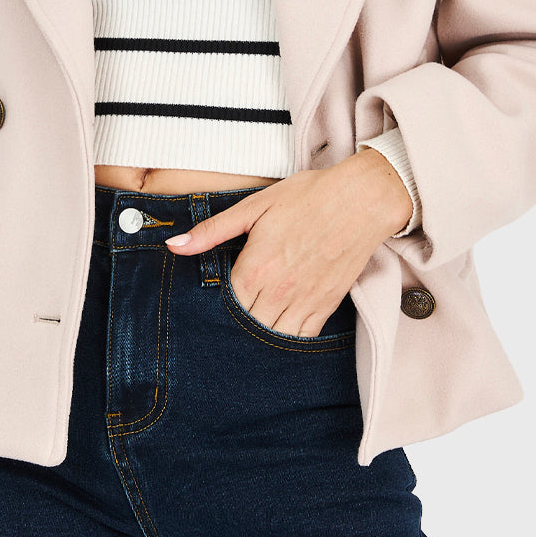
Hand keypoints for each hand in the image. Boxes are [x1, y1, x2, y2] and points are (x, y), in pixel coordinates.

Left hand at [165, 149, 412, 336]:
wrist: (362, 199)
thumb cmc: (308, 197)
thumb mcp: (254, 206)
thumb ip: (212, 230)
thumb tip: (174, 246)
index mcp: (256, 267)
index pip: (224, 306)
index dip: (212, 308)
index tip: (206, 305)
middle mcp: (279, 291)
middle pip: (245, 327)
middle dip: (233, 326)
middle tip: (224, 320)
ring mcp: (305, 301)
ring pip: (272, 337)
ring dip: (258, 337)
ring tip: (248, 328)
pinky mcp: (327, 305)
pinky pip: (302, 337)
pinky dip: (287, 339)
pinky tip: (277, 329)